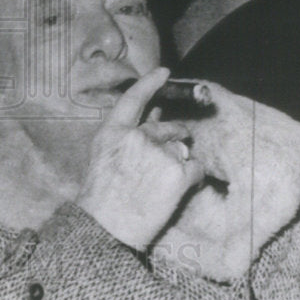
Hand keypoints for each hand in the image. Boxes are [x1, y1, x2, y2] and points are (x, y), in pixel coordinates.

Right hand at [75, 67, 205, 251]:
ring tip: (163, 185)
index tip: (163, 72)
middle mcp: (137, 136)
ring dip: (180, 163)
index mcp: (114, 132)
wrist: (105, 227)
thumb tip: (153, 116)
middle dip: (174, 138)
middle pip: (167, 128)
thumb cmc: (103, 197)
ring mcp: (159, 153)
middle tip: (168, 159)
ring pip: (183, 149)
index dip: (149, 83)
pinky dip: (194, 178)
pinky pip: (196, 168)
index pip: (134, 99)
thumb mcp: (104, 157)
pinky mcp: (178, 173)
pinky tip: (178, 191)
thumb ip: (126, 135)